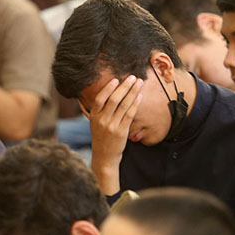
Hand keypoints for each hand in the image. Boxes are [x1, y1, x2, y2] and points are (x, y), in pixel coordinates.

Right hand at [85, 76, 142, 193]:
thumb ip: (100, 110)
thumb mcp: (95, 123)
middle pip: (113, 100)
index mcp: (94, 116)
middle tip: (132, 77)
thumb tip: (107, 91)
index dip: (108, 88)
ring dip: (133, 92)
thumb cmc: (102, 137)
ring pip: (123, 105)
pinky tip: (140, 96)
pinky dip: (135, 104)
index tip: (116, 79)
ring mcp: (112, 126)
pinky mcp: (122, 131)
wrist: (104, 156)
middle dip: (124, 87)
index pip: (99, 99)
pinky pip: (130, 114)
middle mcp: (102, 120)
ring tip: (139, 83)